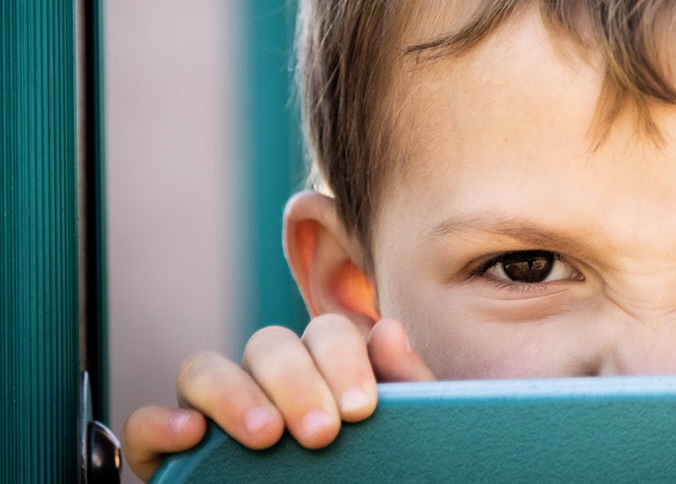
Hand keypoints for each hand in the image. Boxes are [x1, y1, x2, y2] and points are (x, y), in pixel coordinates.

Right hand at [121, 315, 433, 481]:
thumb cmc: (375, 478)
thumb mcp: (400, 439)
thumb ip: (405, 387)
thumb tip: (386, 330)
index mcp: (324, 370)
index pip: (326, 333)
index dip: (342, 358)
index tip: (359, 410)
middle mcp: (267, 383)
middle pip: (268, 343)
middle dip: (296, 381)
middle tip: (321, 434)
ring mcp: (216, 414)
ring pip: (203, 368)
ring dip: (234, 392)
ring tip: (266, 436)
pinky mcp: (172, 455)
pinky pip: (147, 420)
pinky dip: (161, 422)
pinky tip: (191, 434)